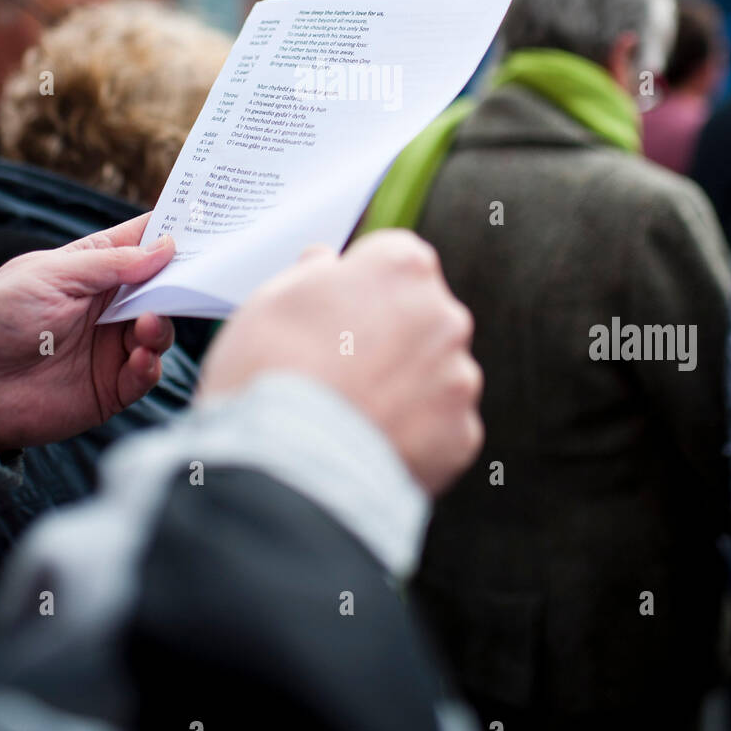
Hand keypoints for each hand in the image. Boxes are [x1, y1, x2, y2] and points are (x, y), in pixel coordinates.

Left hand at [0, 215, 175, 450]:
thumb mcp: (52, 276)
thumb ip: (112, 264)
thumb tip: (168, 247)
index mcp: (93, 267)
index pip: (142, 242)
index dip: (173, 231)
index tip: (209, 222)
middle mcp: (109, 304)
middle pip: (162, 287)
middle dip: (181, 282)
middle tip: (197, 278)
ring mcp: (112, 344)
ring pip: (161, 329)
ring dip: (162, 326)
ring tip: (148, 327)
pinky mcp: (112, 384)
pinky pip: (147, 373)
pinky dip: (150, 365)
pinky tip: (139, 360)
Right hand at [198, 230, 482, 494]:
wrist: (285, 469)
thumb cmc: (269, 373)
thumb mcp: (271, 299)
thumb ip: (313, 274)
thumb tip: (326, 264)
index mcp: (403, 267)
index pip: (394, 261)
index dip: (359, 288)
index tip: (332, 315)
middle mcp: (445, 316)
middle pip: (420, 317)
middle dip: (387, 337)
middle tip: (336, 371)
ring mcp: (458, 378)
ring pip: (432, 374)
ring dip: (403, 388)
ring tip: (349, 415)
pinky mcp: (460, 436)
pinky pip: (439, 428)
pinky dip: (412, 436)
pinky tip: (369, 444)